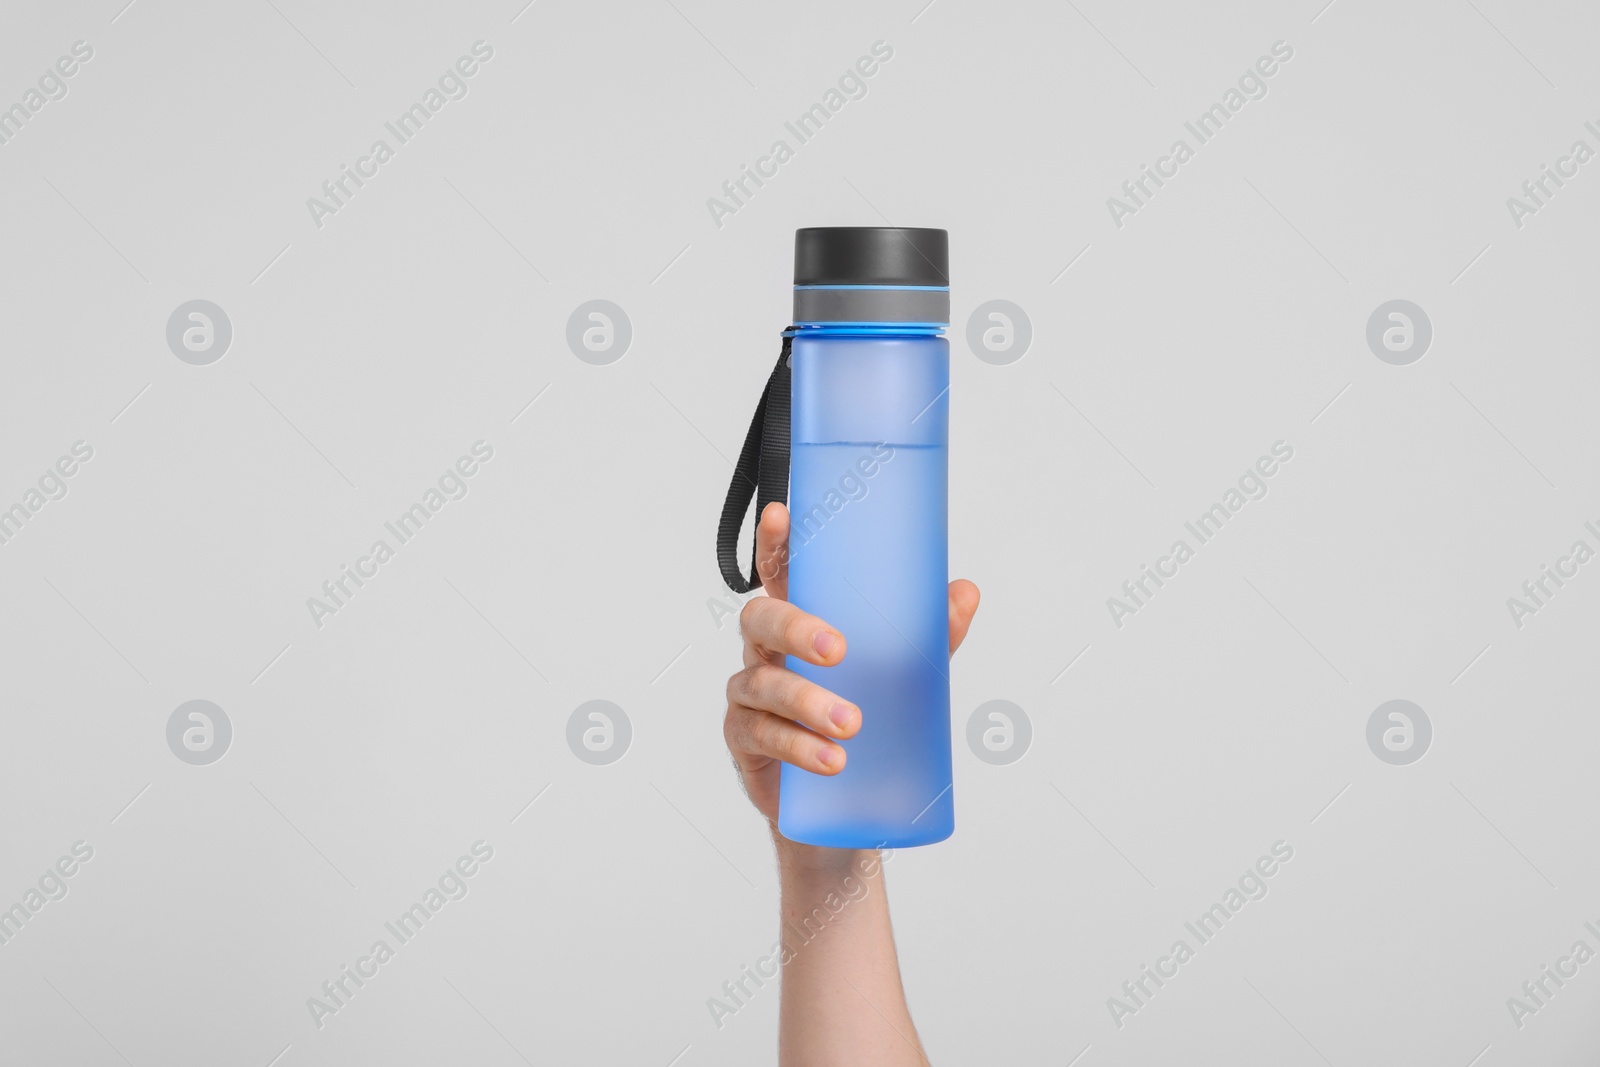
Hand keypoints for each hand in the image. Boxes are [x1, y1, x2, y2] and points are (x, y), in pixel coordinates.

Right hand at [724, 502, 980, 825]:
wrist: (842, 800)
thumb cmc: (863, 712)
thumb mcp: (901, 671)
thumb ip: (928, 633)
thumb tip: (964, 592)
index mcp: (798, 620)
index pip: (779, 573)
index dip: (774, 543)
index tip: (781, 515)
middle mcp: (766, 650)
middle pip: (761, 620)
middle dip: (796, 628)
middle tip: (839, 650)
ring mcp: (750, 694)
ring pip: (764, 684)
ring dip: (808, 703)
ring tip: (852, 725)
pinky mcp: (745, 740)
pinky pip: (761, 735)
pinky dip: (798, 746)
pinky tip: (830, 759)